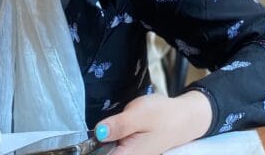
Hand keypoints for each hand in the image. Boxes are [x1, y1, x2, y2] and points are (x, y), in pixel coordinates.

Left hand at [95, 91, 211, 154]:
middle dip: (94, 142)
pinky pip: (112, 147)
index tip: (81, 142)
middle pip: (100, 153)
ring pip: (106, 149)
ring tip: (111, 126)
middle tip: (106, 125)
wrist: (183, 118)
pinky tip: (115, 128)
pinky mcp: (129, 150)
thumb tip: (98, 132)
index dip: (87, 149)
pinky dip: (109, 139)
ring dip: (102, 140)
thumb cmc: (163, 115)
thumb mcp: (139, 114)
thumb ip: (119, 125)